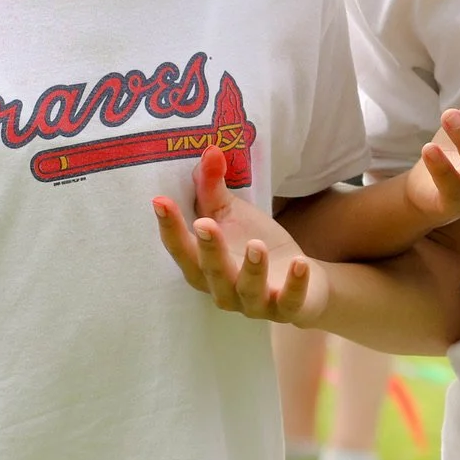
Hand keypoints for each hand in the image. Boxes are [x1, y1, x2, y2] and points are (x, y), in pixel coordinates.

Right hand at [153, 148, 329, 326]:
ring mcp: (255, 304)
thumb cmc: (254, 245)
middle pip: (210, 275)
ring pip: (248, 292)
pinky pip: (289, 302)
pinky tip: (299, 263)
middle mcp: (224, 291)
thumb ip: (214, 188)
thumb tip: (210, 150)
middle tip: (205, 224)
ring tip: (256, 244)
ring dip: (251, 270)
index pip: (181, 250)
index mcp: (203, 267)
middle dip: (208, 251)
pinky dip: (294, 285)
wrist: (300, 276)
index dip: (170, 228)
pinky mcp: (287, 309)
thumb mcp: (231, 215)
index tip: (160, 201)